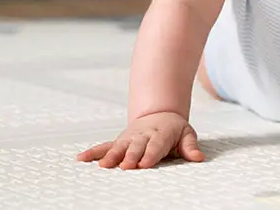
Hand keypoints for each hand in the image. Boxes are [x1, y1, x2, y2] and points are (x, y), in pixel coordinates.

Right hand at [76, 111, 203, 169]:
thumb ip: (190, 146)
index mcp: (160, 134)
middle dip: (130, 156)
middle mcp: (142, 136)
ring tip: (103, 166)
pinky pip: (104, 146)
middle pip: (136, 147)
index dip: (150, 155)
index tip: (144, 164)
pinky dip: (93, 152)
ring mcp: (129, 138)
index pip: (155, 146)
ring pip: (118, 146)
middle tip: (125, 166)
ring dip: (111, 156)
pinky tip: (81, 159)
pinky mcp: (119, 141)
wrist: (160, 114)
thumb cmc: (174, 129)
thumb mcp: (186, 134)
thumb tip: (198, 157)